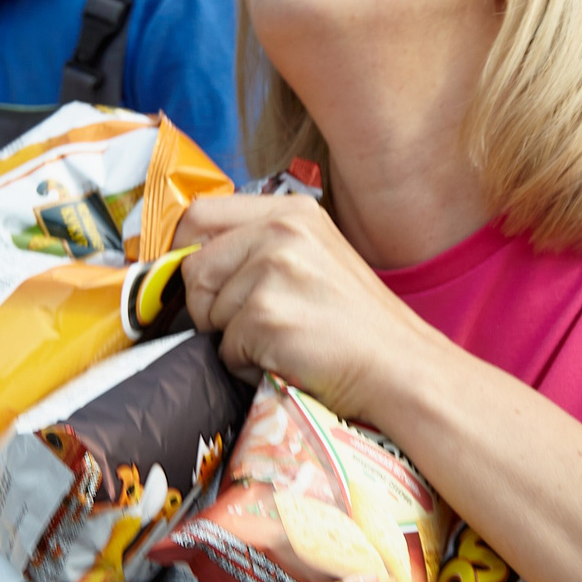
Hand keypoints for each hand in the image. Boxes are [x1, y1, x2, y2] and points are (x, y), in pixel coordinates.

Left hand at [174, 193, 443, 423]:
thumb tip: (191, 261)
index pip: (198, 214)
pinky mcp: (267, 316)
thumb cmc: (357, 325)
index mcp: (291, 213)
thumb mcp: (316, 259)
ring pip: (206, 311)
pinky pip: (225, 348)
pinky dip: (246, 365)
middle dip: (205, 305)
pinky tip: (286, 359)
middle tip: (244, 327)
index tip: (190, 282)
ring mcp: (273, 272)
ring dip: (232, 339)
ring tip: (280, 342)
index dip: (181, 251)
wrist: (400, 368)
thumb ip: (260, 247)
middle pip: (193, 265)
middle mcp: (281, 233)